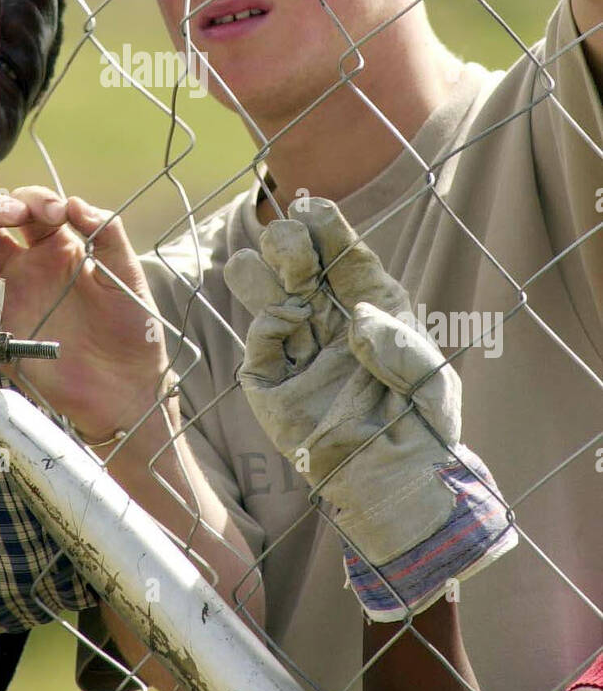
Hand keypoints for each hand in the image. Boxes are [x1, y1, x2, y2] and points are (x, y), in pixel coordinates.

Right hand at [0, 186, 174, 442]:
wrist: (126, 390)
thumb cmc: (132, 331)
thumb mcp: (127, 274)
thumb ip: (108, 233)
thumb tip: (75, 203)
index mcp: (62, 249)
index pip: (36, 209)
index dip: (38, 200)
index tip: (55, 213)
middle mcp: (32, 267)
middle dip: (2, 206)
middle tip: (17, 213)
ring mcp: (13, 296)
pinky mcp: (0, 327)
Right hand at [224, 197, 516, 619]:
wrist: (394, 484)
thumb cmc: (422, 429)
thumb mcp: (430, 380)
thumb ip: (399, 344)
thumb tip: (356, 315)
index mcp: (373, 308)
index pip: (344, 258)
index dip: (328, 230)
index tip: (314, 207)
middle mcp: (331, 321)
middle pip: (300, 266)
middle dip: (290, 243)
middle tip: (290, 239)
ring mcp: (298, 349)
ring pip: (269, 293)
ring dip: (262, 269)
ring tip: (263, 256)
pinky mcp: (271, 383)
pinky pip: (261, 342)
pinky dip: (267, 325)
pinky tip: (283, 321)